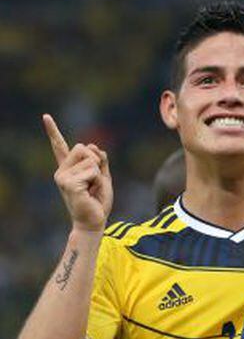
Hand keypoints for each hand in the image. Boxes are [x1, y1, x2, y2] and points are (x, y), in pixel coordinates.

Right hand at [43, 114, 112, 232]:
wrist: (94, 221)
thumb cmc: (98, 202)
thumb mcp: (103, 178)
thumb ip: (100, 161)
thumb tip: (95, 147)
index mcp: (69, 169)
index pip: (60, 146)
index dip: (53, 131)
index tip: (46, 117)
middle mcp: (62, 171)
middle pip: (83, 146)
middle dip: (96, 161)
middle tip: (94, 181)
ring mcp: (62, 176)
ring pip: (90, 159)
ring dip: (98, 174)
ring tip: (92, 189)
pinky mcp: (68, 183)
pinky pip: (92, 170)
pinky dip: (97, 180)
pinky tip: (89, 193)